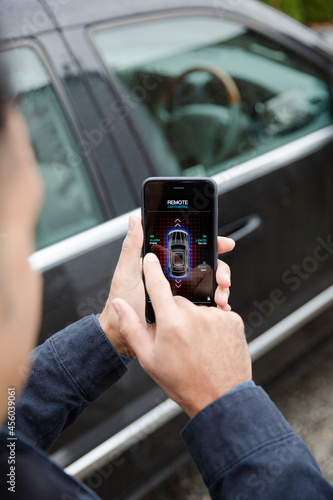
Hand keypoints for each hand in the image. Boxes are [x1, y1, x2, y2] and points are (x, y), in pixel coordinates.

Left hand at [99, 216, 234, 357]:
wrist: (120, 334)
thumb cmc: (122, 302)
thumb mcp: (126, 272)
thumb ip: (132, 246)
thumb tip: (134, 221)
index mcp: (163, 264)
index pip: (191, 248)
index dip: (210, 243)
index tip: (223, 243)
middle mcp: (174, 276)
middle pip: (206, 265)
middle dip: (220, 269)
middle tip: (222, 278)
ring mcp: (182, 294)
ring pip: (209, 285)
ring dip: (220, 288)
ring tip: (220, 296)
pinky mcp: (185, 311)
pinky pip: (205, 305)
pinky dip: (216, 306)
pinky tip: (219, 308)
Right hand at [112, 253, 251, 418]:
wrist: (220, 397)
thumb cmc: (185, 382)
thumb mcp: (149, 358)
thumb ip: (132, 327)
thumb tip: (120, 306)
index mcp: (171, 322)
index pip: (157, 284)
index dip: (151, 268)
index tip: (149, 258)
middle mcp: (195, 315)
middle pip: (179, 300)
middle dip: (174, 313)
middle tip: (176, 337)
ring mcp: (216, 316)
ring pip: (198, 307)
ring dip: (194, 319)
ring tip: (195, 344)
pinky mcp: (233, 320)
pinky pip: (217, 313)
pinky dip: (212, 324)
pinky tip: (209, 343)